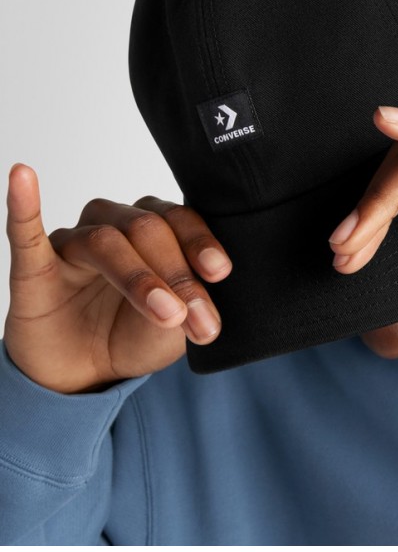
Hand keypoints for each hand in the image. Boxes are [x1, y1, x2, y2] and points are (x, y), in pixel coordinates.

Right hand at [4, 164, 229, 393]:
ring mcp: (74, 244)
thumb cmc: (134, 334)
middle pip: (148, 229)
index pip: (180, 221)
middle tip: (196, 317)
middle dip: (177, 275)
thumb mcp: (174, 327)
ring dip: (141, 278)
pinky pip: (26, 232)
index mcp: (156, 230)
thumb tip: (209, 308)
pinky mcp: (35, 266)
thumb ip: (189, 309)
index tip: (220, 273)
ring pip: (107, 241)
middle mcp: (116, 226)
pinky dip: (24, 205)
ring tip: (167, 313)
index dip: (201, 244)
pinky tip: (23, 178)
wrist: (86, 373)